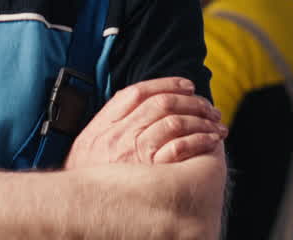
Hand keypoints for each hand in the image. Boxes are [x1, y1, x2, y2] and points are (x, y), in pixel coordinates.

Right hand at [65, 77, 226, 168]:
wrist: (76, 208)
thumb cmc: (86, 181)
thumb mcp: (87, 148)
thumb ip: (108, 126)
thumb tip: (134, 109)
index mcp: (104, 125)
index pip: (138, 92)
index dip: (166, 84)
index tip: (186, 85)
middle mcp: (118, 134)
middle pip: (161, 103)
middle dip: (191, 101)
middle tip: (209, 107)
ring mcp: (131, 151)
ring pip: (174, 121)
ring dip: (201, 120)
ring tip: (216, 124)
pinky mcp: (147, 171)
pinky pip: (180, 147)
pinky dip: (199, 140)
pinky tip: (211, 141)